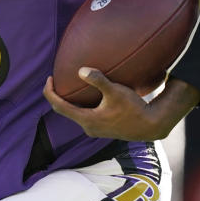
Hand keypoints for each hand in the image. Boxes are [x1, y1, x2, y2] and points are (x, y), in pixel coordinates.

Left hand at [43, 67, 164, 140]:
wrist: (151, 125)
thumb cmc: (134, 108)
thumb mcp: (116, 91)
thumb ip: (98, 80)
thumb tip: (81, 70)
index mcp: (87, 119)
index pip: (59, 106)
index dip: (50, 92)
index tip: (48, 78)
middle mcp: (88, 127)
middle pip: (64, 110)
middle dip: (57, 95)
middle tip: (55, 79)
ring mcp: (95, 130)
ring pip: (74, 114)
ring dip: (69, 101)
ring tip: (68, 85)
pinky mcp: (102, 129)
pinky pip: (84, 115)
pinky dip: (79, 105)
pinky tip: (85, 95)